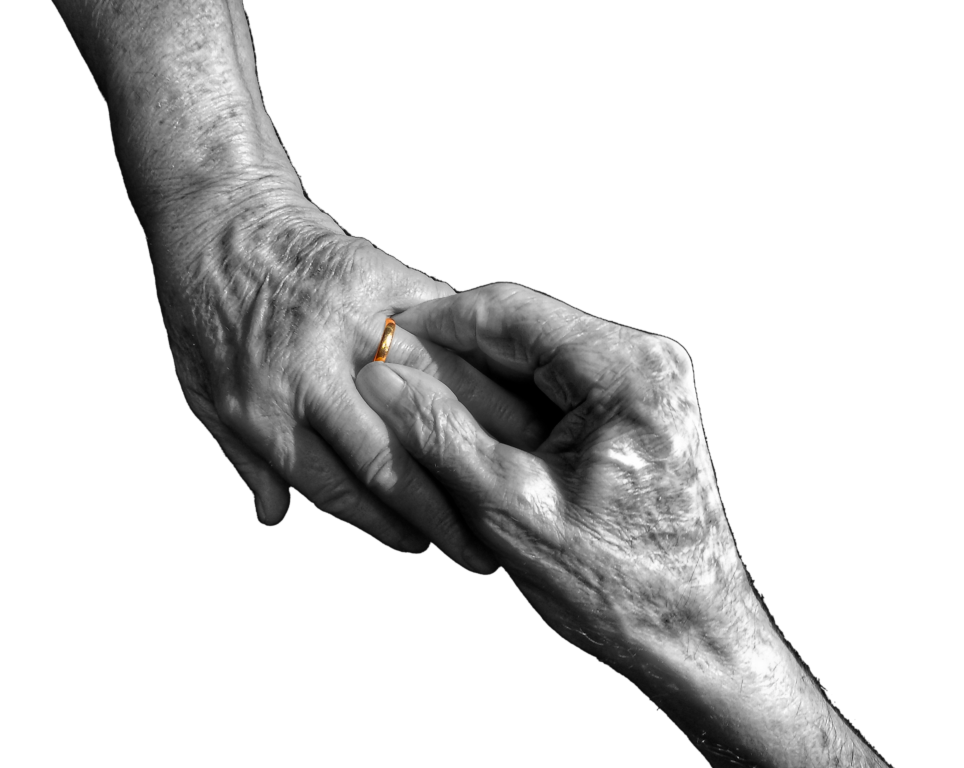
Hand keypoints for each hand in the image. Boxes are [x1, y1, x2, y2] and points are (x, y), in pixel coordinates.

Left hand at [150, 183, 542, 572]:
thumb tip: (274, 515)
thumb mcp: (198, 391)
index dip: (388, 525)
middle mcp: (308, 368)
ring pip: (430, 395)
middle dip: (441, 508)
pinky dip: (474, 360)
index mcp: (260, 406)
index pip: (339, 487)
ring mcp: (349, 319)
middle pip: (391, 457)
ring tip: (508, 472)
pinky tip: (502, 394)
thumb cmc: (201, 307)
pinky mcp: (381, 275)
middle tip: (478, 537)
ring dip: (474, 440)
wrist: (218, 214)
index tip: (424, 543)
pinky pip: (441, 328)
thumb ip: (243, 456)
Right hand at [355, 284, 887, 765]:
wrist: (690, 633)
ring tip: (421, 414)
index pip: (508, 310)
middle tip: (389, 388)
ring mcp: (645, 380)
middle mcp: (646, 359)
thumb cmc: (617, 586)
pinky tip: (472, 435)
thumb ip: (440, 435)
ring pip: (534, 355)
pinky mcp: (637, 406)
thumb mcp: (511, 511)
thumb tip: (381, 378)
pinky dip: (508, 404)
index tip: (377, 348)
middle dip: (452, 356)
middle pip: (522, 328)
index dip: (431, 324)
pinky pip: (555, 384)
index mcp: (626, 370)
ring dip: (477, 382)